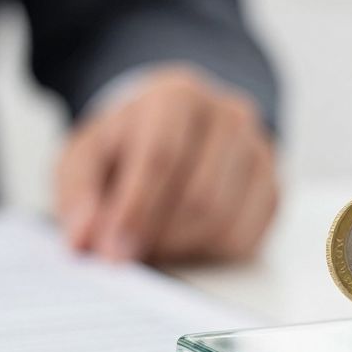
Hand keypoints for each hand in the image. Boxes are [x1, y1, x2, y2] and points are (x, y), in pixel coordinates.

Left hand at [55, 65, 278, 262]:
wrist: (172, 128)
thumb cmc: (128, 143)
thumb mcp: (85, 155)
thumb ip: (78, 194)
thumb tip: (83, 239)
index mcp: (176, 96)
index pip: (162, 157)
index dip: (135, 210)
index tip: (113, 252)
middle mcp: (228, 116)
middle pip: (199, 196)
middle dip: (158, 237)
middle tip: (128, 255)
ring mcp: (258, 151)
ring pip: (224, 222)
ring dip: (181, 250)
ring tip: (152, 246)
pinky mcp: (272, 188)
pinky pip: (245, 239)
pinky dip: (207, 254)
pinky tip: (183, 243)